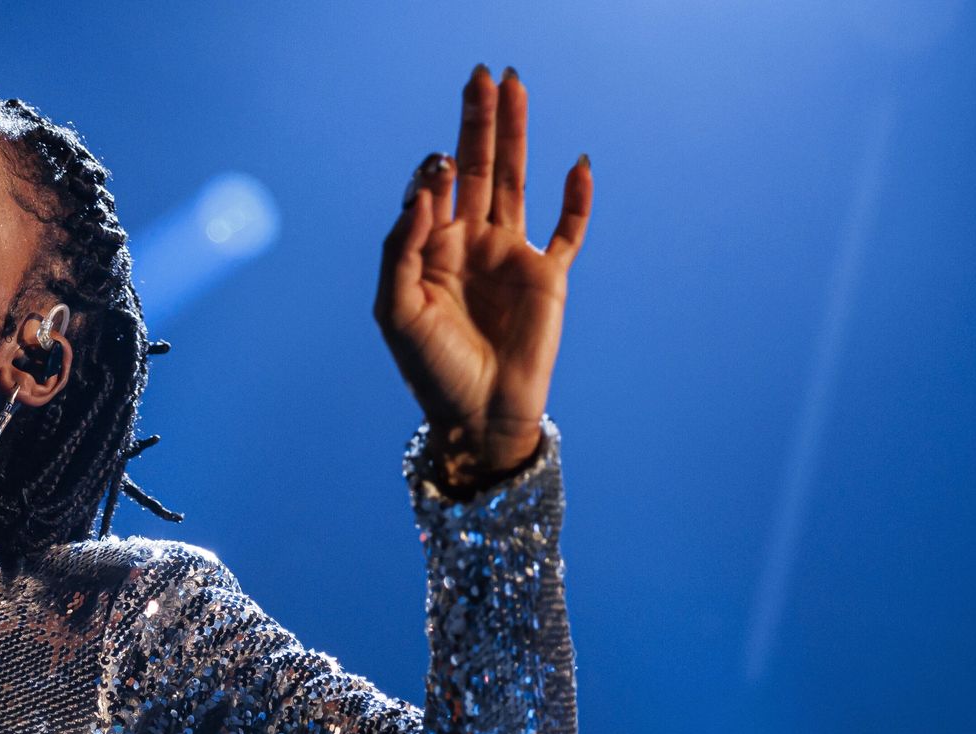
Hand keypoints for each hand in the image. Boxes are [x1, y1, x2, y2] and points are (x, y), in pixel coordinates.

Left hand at [375, 64, 591, 482]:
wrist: (478, 418)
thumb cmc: (430, 370)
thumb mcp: (397, 310)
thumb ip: (402, 249)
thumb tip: (424, 191)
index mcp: (431, 251)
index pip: (433, 191)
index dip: (432, 171)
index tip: (434, 168)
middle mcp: (472, 246)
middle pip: (477, 169)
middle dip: (478, 122)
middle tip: (480, 74)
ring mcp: (512, 258)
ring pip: (516, 181)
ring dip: (516, 135)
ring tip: (514, 86)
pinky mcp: (549, 278)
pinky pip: (568, 231)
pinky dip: (577, 199)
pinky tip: (578, 163)